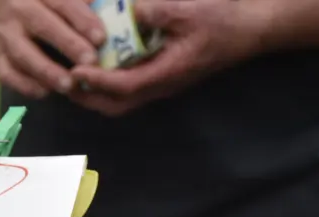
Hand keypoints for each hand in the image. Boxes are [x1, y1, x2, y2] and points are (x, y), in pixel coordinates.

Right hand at [0, 0, 109, 98]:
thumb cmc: (38, 4)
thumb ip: (81, 4)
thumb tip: (113, 16)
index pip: (63, 3)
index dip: (82, 20)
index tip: (101, 38)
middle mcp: (20, 11)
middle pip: (44, 27)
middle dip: (68, 44)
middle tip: (90, 62)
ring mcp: (5, 36)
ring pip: (24, 55)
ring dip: (47, 72)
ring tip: (69, 85)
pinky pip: (9, 75)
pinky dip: (26, 86)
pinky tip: (45, 92)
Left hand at [66, 0, 270, 115]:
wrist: (254, 27)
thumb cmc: (224, 18)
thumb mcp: (188, 8)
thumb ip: (155, 11)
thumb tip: (127, 10)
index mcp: (168, 73)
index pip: (124, 87)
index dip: (96, 81)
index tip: (74, 70)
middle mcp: (163, 85)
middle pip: (117, 105)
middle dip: (88, 97)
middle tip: (64, 80)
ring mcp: (164, 83)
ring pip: (123, 100)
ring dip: (96, 93)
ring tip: (74, 77)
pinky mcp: (165, 75)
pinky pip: (132, 87)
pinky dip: (110, 83)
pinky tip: (99, 65)